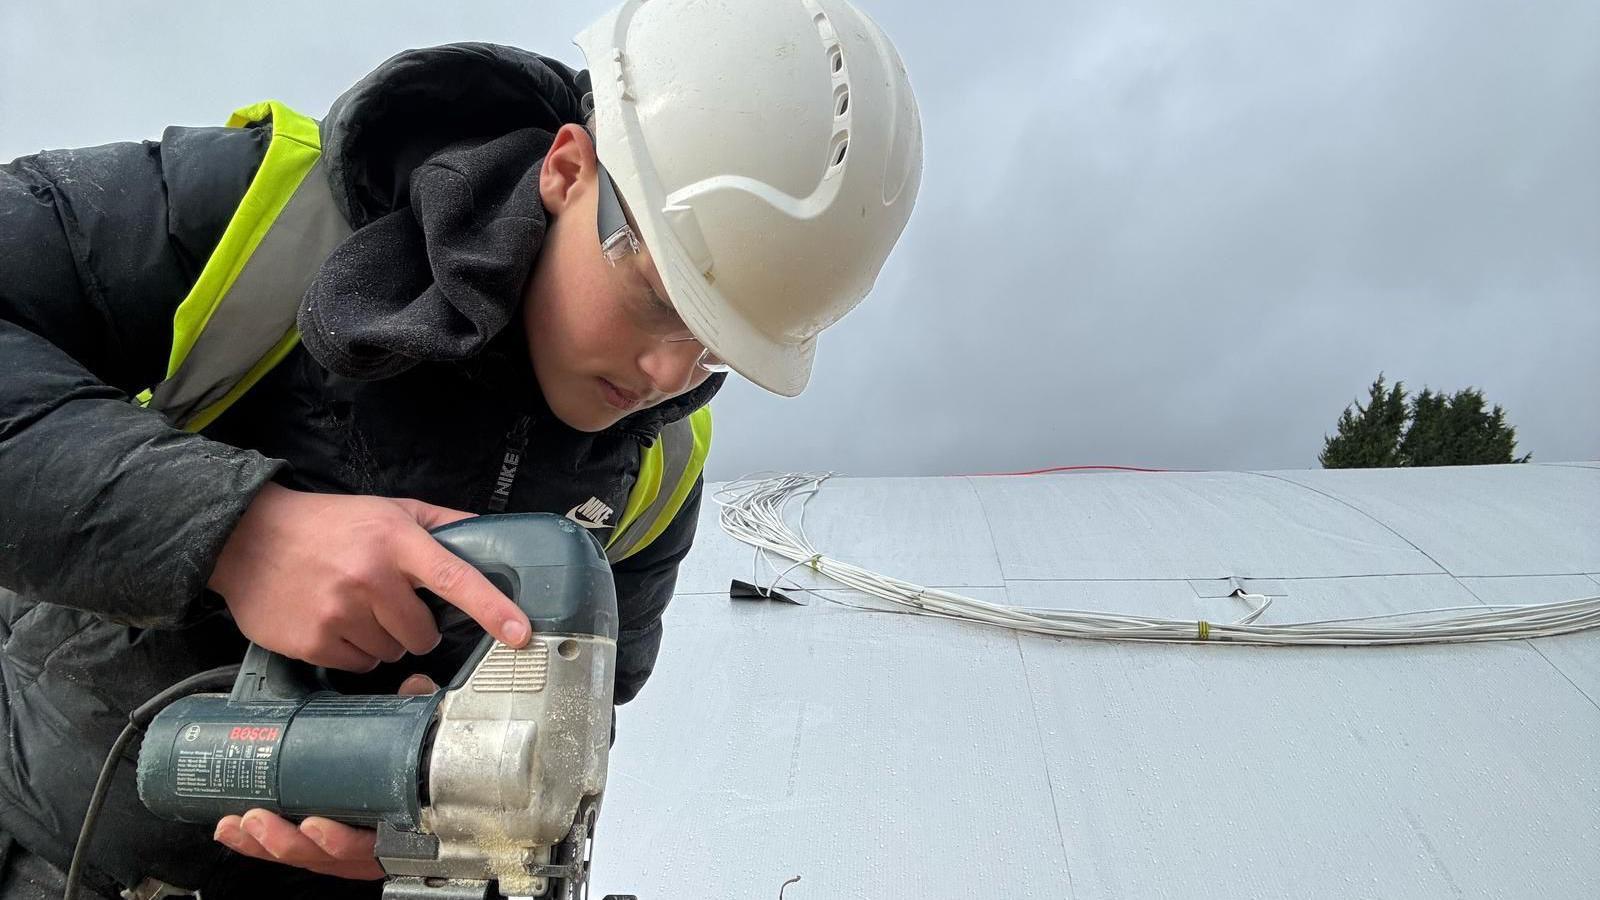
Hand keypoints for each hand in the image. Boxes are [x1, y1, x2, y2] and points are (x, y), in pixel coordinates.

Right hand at [210, 483, 530, 670]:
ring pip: (391, 653)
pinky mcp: (312, 642)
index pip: (457, 580)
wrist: (246, 538)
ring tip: (355, 607)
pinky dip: (353, 651)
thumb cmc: (328, 523)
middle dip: (414, 626)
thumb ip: (441, 522)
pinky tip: (334, 621)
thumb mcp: (387, 510)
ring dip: (383, 639)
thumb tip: (489, 532)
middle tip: (389, 603)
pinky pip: (358, 665)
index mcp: (396, 542)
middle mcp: (370, 578)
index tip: (521, 634)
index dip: (493, 609)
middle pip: (423, 634)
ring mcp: (339, 613)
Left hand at [213, 674, 438, 876]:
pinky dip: (261, 846)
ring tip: (237, 824)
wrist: (428, 803)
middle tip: (258, 819)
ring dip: (265, 845)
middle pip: (325, 859)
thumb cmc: (428, 779)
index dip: (341, 842)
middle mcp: (370, 850)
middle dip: (285, 843)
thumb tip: (415, 687)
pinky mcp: (323, 847)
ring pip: (305, 859)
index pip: (370, 847)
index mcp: (400, 832)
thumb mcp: (430, 749)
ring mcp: (345, 853)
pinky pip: (293, 852)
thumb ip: (423, 722)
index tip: (316, 825)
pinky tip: (235, 830)